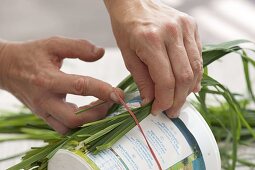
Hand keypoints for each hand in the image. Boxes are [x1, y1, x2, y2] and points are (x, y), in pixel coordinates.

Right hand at [0, 37, 122, 133]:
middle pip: (75, 118)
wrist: (6, 68)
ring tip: (103, 106)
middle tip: (113, 102)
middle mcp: (45, 100)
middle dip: (99, 113)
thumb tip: (100, 53)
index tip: (119, 93)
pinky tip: (89, 112)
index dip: (102, 91)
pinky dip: (79, 124)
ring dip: (90, 121)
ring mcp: (43, 112)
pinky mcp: (43, 117)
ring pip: (69, 127)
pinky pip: (63, 128)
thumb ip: (78, 47)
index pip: (79, 87)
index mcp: (48, 79)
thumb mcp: (53, 44)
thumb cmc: (31, 54)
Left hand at [104, 0, 202, 116]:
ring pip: (195, 68)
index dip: (164, 101)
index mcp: (151, 41)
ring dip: (189, 89)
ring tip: (180, 100)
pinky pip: (198, 55)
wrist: (134, 2)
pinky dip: (195, 73)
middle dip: (178, 100)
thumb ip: (142, 80)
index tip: (158, 110)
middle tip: (172, 111)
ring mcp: (185, 28)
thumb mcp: (128, 55)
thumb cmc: (126, 27)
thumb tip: (151, 101)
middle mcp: (172, 33)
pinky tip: (190, 84)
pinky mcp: (192, 26)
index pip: (166, 81)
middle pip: (184, 77)